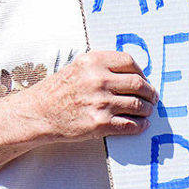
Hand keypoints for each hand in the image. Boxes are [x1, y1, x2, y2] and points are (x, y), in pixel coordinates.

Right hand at [14, 49, 156, 142]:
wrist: (37, 113)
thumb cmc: (56, 91)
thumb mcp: (76, 68)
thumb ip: (100, 67)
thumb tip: (132, 74)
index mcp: (91, 62)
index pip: (128, 62)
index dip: (141, 71)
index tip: (142, 78)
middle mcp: (97, 80)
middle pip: (139, 84)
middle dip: (149, 93)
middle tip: (151, 97)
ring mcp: (100, 102)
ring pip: (138, 105)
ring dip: (146, 110)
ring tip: (145, 111)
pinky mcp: (100, 123)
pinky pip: (131, 125)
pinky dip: (140, 126)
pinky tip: (140, 124)